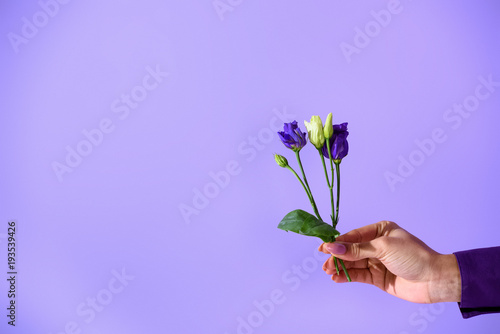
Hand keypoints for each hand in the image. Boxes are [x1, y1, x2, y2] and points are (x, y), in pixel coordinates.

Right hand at [318, 221, 460, 303]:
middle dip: (338, 256)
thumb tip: (334, 247)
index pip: (354, 236)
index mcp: (380, 230)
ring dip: (340, 267)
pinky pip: (358, 275)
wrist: (434, 280)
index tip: (324, 247)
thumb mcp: (383, 248)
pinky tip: (337, 278)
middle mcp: (377, 244)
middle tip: (325, 263)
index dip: (338, 242)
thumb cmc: (414, 256)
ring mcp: (377, 261)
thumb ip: (357, 250)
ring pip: (353, 263)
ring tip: (329, 271)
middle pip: (351, 250)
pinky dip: (347, 276)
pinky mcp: (378, 277)